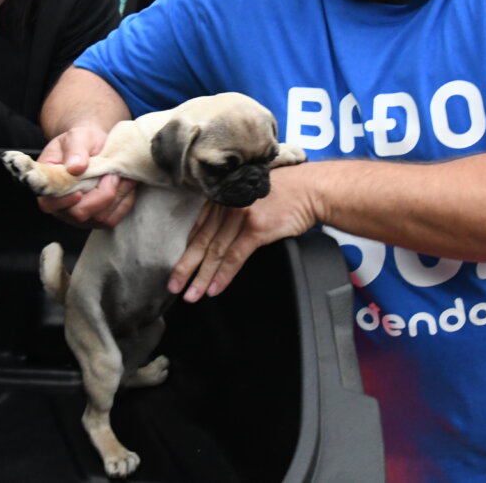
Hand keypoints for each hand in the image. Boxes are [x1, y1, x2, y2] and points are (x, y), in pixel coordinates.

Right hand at [35, 127, 136, 226]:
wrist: (97, 147)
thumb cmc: (82, 142)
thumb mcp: (77, 137)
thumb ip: (75, 149)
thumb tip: (75, 168)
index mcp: (49, 186)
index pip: (50, 204)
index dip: (65, 201)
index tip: (79, 192)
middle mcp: (62, 207)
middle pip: (80, 214)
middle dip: (101, 194)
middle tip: (113, 174)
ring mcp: (81, 215)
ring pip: (101, 218)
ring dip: (116, 196)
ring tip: (120, 175)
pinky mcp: (99, 218)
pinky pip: (114, 218)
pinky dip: (124, 201)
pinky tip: (125, 184)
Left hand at [168, 163, 317, 302]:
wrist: (311, 189)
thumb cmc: (286, 191)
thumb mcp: (250, 193)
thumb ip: (233, 207)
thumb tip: (221, 233)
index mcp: (224, 195)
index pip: (199, 227)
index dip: (187, 250)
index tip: (179, 267)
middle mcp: (227, 204)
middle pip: (202, 241)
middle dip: (186, 267)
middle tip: (173, 286)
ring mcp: (240, 215)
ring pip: (215, 252)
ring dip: (202, 277)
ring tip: (191, 295)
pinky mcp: (256, 228)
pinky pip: (234, 257)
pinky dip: (223, 275)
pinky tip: (214, 289)